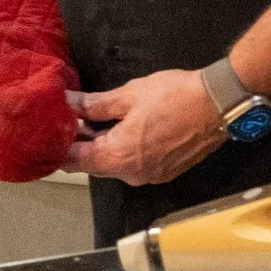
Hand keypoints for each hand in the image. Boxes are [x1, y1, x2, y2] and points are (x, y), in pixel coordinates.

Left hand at [63, 69, 225, 183]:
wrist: (221, 103)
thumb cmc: (176, 96)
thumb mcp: (129, 95)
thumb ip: (93, 104)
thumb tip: (67, 103)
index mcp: (117, 157)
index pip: (73, 161)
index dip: (57, 148)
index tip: (49, 134)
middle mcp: (131, 174)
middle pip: (93, 165)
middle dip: (81, 146)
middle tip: (73, 121)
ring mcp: (151, 176)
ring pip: (115, 165)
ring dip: (105, 147)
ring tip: (100, 122)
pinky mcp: (167, 171)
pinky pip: (136, 165)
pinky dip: (126, 151)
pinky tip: (130, 130)